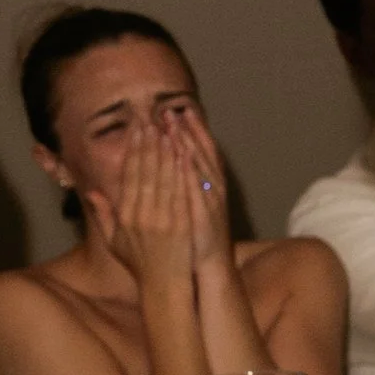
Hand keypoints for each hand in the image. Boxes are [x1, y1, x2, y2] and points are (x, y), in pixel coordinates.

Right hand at [88, 115, 200, 289]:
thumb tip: (91, 191)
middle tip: (151, 118)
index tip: (137, 129)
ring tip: (167, 127)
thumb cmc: (140, 265)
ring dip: (165, 150)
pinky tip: (184, 153)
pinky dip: (182, 171)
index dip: (133, 149)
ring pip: (163, 178)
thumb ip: (103, 215)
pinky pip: (181, 192)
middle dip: (148, 142)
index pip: (130, 175)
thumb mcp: (115, 242)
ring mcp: (162, 219)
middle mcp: (142, 215)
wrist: (165, 287)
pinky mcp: (181, 224)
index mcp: (126, 216)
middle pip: (145, 171)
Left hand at [166, 100, 229, 269]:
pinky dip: (192, 169)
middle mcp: (210, 188)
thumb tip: (163, 169)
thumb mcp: (183, 209)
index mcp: (204, 186)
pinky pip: (198, 186)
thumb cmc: (192, 238)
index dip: (187, 131)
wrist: (208, 265)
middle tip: (171, 109)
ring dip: (188, 142)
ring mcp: (210, 199)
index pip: (195, 152)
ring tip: (175, 122)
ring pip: (199, 164)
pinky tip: (183, 153)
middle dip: (185, 129)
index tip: (174, 113)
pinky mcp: (206, 212)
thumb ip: (174, 188)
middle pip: (199, 152)